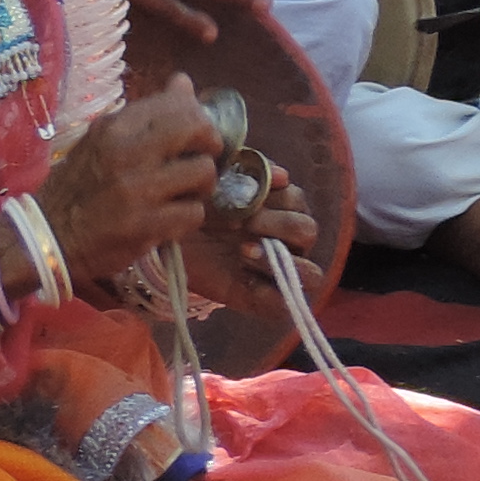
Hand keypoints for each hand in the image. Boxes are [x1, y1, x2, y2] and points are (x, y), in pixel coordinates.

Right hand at [43, 84, 233, 278]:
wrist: (47, 236)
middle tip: (200, 157)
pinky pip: (194, 213)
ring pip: (203, 172)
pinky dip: (188, 217)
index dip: (196, 116)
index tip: (194, 133)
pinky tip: (170, 219)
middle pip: (196, 127)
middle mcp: (126, 152)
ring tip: (183, 193)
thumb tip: (183, 82)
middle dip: (209, 142)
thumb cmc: (78, 187)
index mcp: (114, 127)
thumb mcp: (102, 142)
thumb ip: (145, 116)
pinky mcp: (145, 225)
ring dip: (201, 186)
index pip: (175, 102)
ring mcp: (137, 189)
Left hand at [176, 153, 321, 302]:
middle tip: (242, 225)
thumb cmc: (196, 210)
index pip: (296, 200)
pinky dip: (269, 294)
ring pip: (311, 273)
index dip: (273, 199)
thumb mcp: (217, 184)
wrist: (168, 242)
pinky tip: (242, 278)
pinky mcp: (264, 300)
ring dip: (278, 261)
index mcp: (282, 209)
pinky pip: (286, 306)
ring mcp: (279, 272)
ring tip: (244, 253)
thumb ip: (249, 174)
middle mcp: (288, 241)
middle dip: (277, 225)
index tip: (240, 201)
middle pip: (308, 231)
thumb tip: (283, 176)